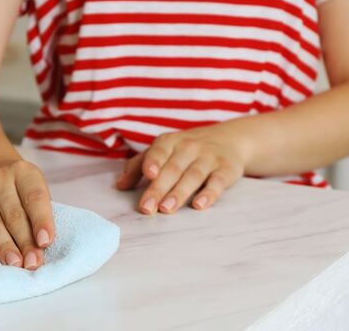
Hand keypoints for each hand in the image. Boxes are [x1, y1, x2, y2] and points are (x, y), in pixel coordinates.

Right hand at [0, 159, 54, 269]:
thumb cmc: (20, 187)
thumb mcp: (36, 187)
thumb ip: (41, 211)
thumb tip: (42, 245)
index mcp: (23, 171)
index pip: (34, 197)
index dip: (41, 221)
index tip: (45, 242)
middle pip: (13, 214)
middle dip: (25, 242)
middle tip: (33, 262)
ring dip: (5, 247)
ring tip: (15, 263)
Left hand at [114, 127, 246, 213]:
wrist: (229, 139)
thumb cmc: (186, 150)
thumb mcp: (163, 151)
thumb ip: (139, 166)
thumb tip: (119, 185)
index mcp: (169, 142)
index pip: (159, 151)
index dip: (153, 162)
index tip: (148, 175)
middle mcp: (189, 147)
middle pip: (173, 168)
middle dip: (159, 188)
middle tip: (147, 207)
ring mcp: (209, 158)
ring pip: (193, 175)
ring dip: (179, 192)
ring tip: (167, 208)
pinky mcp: (226, 169)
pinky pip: (217, 182)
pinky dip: (209, 193)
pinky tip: (199, 205)